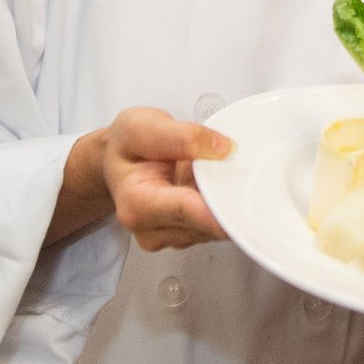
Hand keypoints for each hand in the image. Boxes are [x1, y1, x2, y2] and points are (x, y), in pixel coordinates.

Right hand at [46, 107, 232, 249]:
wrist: (117, 161)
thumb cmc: (126, 147)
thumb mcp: (142, 126)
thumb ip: (182, 136)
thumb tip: (223, 148)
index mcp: (137, 204)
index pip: (188, 212)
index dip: (220, 209)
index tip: (246, 203)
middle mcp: (151, 229)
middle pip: (207, 223)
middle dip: (226, 198)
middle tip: (231, 168)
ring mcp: (170, 237)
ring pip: (216, 228)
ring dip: (224, 201)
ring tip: (209, 172)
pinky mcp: (186, 237)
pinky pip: (216, 226)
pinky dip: (220, 205)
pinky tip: (210, 186)